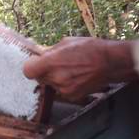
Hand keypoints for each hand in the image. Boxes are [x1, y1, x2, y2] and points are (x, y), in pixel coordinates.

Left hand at [23, 37, 137, 100]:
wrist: (111, 63)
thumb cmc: (90, 48)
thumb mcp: (66, 42)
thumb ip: (50, 50)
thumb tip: (39, 54)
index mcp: (52, 63)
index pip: (28, 70)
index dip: (31, 66)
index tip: (36, 62)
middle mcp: (56, 78)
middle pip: (39, 78)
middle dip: (44, 71)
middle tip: (57, 63)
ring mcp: (64, 89)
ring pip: (51, 84)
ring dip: (55, 77)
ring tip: (70, 68)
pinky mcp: (73, 96)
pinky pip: (61, 90)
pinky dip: (65, 84)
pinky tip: (76, 75)